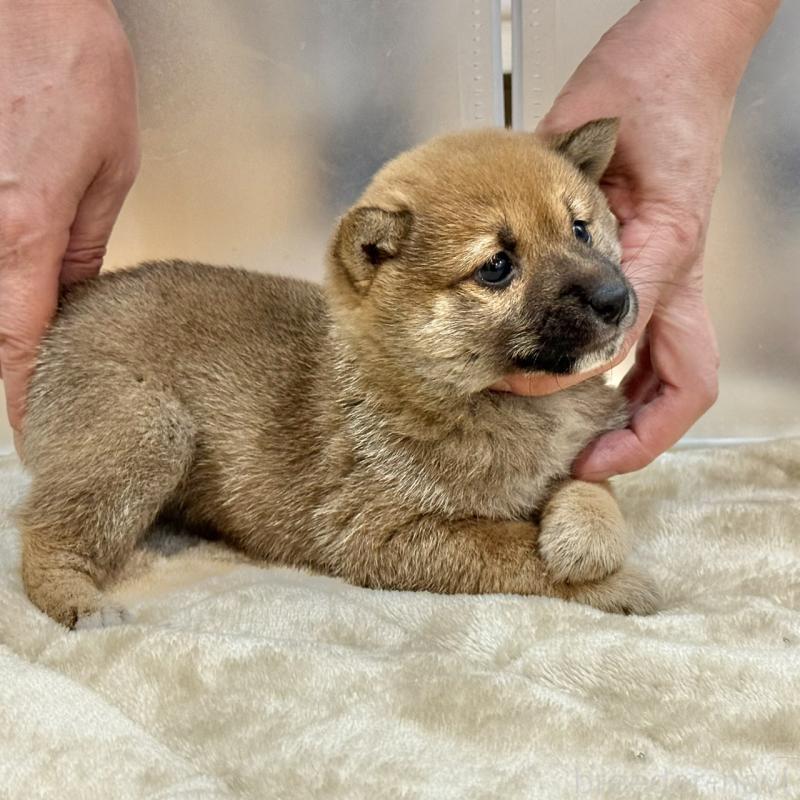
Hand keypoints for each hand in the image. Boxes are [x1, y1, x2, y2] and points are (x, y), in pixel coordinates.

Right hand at [0, 0, 138, 449]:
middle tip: (39, 400)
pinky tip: (14, 285)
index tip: (32, 434)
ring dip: (2, 323)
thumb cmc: (77, 68)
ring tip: (32, 349)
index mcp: (24, 232)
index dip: (22, 397)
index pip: (17, 344)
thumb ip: (85, 243)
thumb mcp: (111, 168)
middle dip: (11, 367)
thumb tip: (73, 297)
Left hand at [499, 0, 776, 479]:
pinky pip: (568, 305)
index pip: (681, 387)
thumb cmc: (666, 123)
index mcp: (675, 289)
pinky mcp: (584, 246)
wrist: (652, 68)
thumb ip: (617, 297)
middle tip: (564, 458)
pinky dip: (543, 331)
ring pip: (609, 352)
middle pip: (657, 385)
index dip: (644, 439)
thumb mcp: (653, 219)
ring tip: (529, 412)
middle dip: (619, 431)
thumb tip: (579, 368)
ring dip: (577, 390)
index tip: (592, 463)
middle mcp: (648, 291)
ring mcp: (619, 272)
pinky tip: (511, 343)